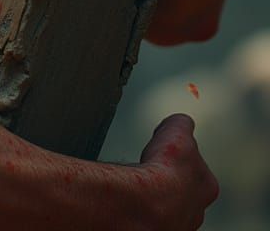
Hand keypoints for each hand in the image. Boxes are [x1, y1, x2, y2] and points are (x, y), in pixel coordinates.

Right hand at [139, 114, 218, 229]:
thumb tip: (182, 121)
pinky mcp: (155, 230)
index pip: (197, 165)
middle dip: (170, 178)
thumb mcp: (177, 130)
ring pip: (167, 204)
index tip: (168, 151)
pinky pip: (148, 213)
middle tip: (153, 168)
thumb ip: (182, 124)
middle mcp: (196, 210)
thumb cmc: (165, 169)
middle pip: (183, 188)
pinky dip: (141, 203)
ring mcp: (176, 224)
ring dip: (155, 192)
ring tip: (140, 182)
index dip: (180, 155)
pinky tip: (133, 194)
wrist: (145, 201)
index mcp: (207, 185)